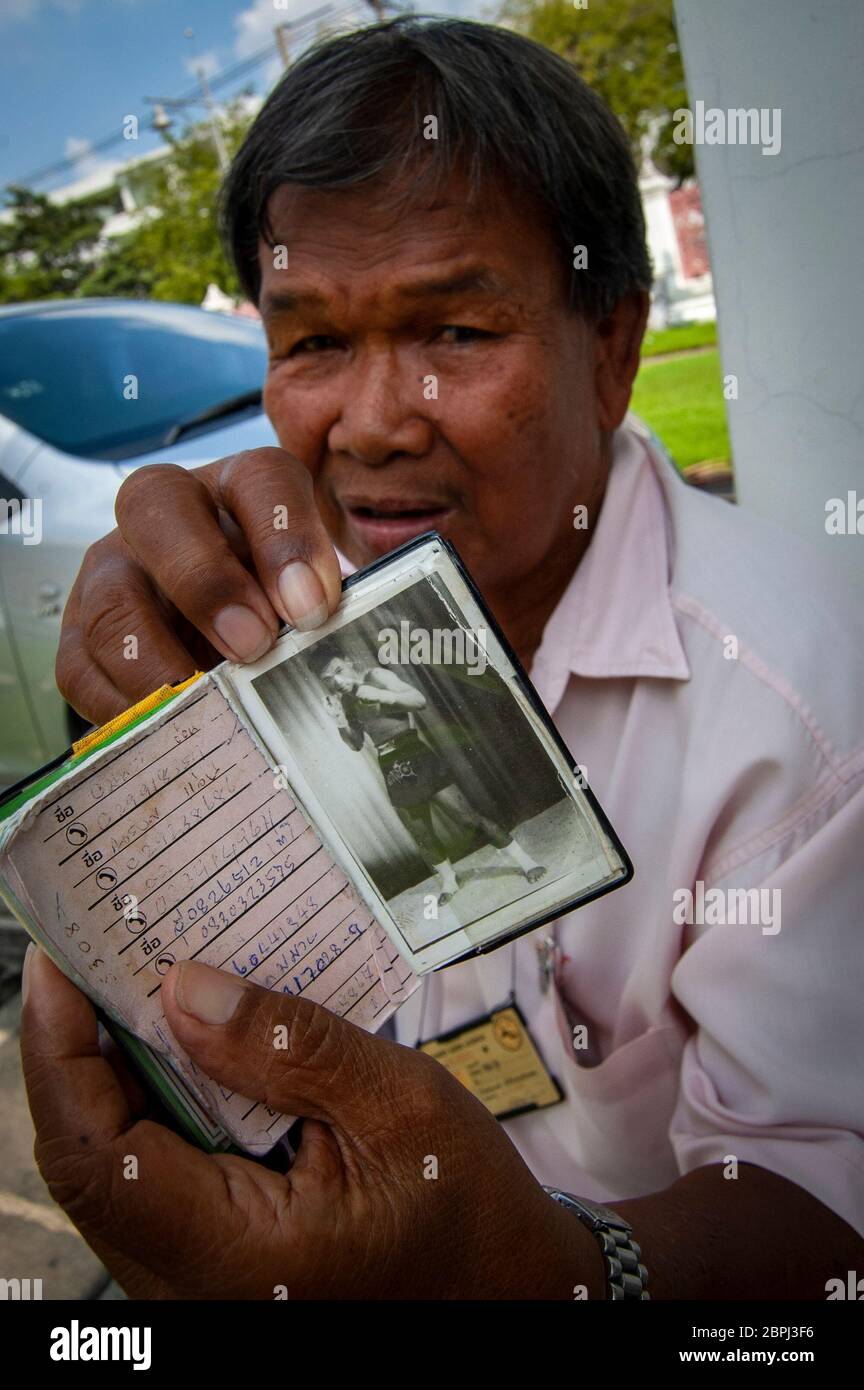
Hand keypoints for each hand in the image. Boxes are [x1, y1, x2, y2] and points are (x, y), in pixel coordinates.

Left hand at [20, 948, 602, 1300]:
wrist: (510, 1297)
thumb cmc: (470, 1213)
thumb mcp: (399, 1106)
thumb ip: (290, 1048)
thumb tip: (183, 987)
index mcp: (236, 1258)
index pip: (97, 1156)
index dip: (60, 1055)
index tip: (59, 967)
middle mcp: (194, 1287)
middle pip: (89, 1161)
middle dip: (81, 1051)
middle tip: (100, 956)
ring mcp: (199, 1285)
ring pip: (113, 1172)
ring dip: (117, 1077)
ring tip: (139, 987)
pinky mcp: (215, 1267)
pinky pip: (153, 1183)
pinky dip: (156, 1110)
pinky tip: (186, 1050)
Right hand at [56, 448, 342, 725]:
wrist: (221, 643)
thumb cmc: (276, 610)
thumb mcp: (308, 598)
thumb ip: (317, 612)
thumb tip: (325, 657)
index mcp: (238, 490)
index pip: (260, 479)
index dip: (286, 537)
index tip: (313, 607)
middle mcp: (166, 515)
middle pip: (158, 505)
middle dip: (205, 580)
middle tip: (252, 645)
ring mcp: (113, 570)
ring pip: (112, 597)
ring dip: (158, 659)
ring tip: (206, 706)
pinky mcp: (81, 633)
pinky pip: (81, 668)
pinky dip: (125, 706)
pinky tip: (169, 730)